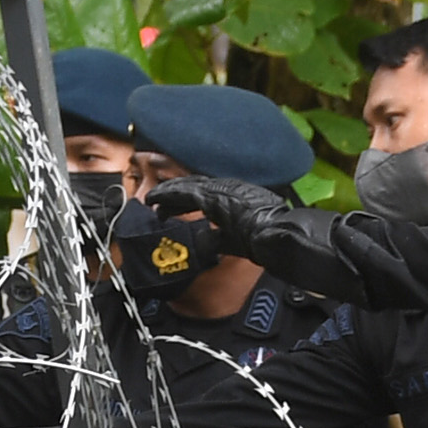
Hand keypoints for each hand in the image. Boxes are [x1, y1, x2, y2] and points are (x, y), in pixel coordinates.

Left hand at [145, 175, 296, 259]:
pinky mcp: (211, 196)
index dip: (188, 198)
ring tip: (152, 200)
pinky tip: (156, 199)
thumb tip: (202, 241)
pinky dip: (168, 195)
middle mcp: (228, 186)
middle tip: (158, 201)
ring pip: (187, 187)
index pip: (206, 192)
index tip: (175, 206)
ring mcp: (220, 189)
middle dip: (175, 194)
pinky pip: (184, 193)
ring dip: (168, 193)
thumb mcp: (238, 238)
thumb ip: (218, 238)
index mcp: (237, 194)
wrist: (275, 233)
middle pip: (194, 186)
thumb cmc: (266, 238)